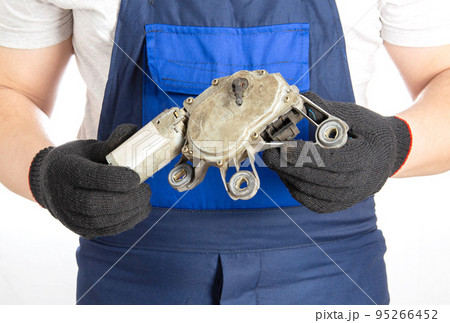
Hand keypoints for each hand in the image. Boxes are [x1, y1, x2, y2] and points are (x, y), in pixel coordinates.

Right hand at [28, 124, 150, 238]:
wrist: (49, 182)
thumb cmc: (76, 161)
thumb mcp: (89, 147)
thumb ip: (112, 142)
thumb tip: (134, 130)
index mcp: (64, 169)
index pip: (90, 177)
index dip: (116, 179)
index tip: (137, 177)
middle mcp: (61, 194)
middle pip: (94, 204)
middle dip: (126, 200)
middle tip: (147, 191)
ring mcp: (67, 215)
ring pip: (98, 221)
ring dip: (128, 213)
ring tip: (145, 202)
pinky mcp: (77, 229)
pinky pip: (102, 231)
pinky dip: (124, 223)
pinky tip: (138, 212)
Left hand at [263, 92, 411, 212]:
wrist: (390, 154)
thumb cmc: (370, 132)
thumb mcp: (355, 115)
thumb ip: (326, 109)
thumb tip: (297, 98)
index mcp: (365, 159)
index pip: (328, 161)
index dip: (301, 155)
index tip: (280, 147)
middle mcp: (359, 183)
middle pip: (315, 178)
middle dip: (287, 166)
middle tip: (268, 153)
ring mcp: (349, 198)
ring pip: (310, 192)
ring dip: (288, 176)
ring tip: (275, 160)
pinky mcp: (339, 205)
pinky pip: (311, 201)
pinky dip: (295, 188)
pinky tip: (288, 173)